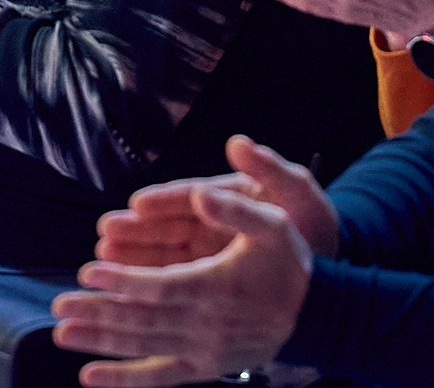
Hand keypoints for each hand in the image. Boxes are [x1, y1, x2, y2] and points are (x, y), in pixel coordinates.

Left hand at [53, 182, 314, 386]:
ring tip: (63, 333)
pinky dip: (124, 380)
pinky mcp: (204, 368)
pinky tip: (91, 377)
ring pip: (143, 349)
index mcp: (217, 288)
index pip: (159, 288)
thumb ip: (236, 210)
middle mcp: (206, 326)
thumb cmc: (290, 265)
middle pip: (142, 321)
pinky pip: (158, 379)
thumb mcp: (273, 226)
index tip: (88, 270)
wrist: (316, 315)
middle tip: (59, 304)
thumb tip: (200, 195)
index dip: (122, 281)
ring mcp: (204, 353)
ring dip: (100, 342)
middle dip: (98, 312)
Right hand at [97, 135, 339, 268]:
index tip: (139, 203)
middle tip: (105, 233)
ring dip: (133, 257)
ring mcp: (209, 252)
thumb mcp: (298, 191)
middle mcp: (213, 222)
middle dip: (136, 231)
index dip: (164, 201)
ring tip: (102, 258)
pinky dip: (148, 286)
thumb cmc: (315, 223)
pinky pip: (173, 283)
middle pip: (168, 227)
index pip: (190, 197)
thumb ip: (270, 168)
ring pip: (164, 255)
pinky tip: (122, 291)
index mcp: (230, 197)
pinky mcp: (209, 281)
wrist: (331, 265)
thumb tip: (238, 141)